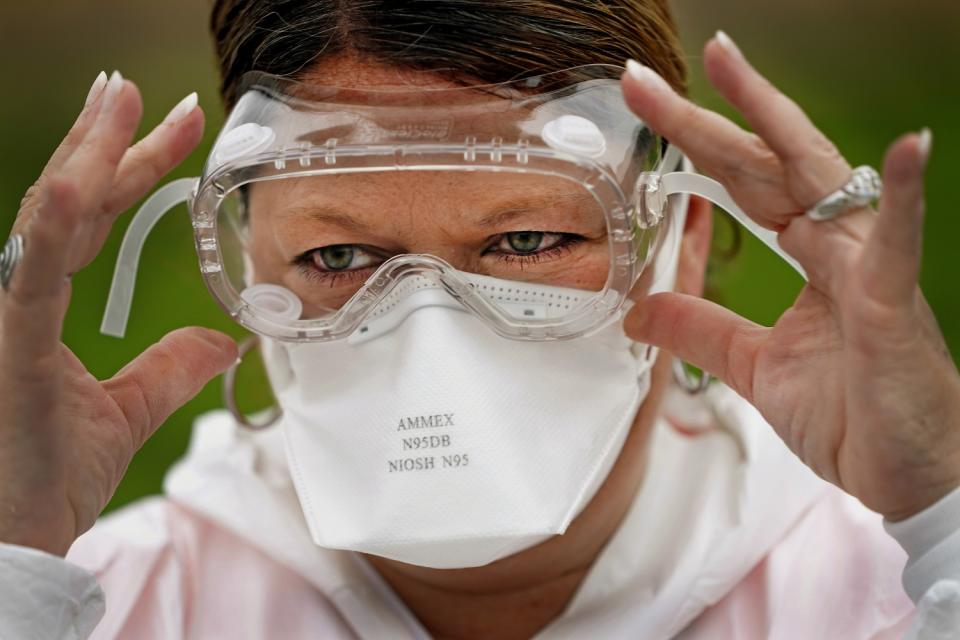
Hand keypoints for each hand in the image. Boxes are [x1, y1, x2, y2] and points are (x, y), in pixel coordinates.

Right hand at [0, 72, 236, 555]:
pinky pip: (33, 281)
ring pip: (52, 221)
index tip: (173, 129)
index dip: (129, 170)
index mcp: (41, 308)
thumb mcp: (128, 411)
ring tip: (122, 101)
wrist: (17, 541)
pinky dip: (56, 231)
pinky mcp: (12, 352)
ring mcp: (8, 321)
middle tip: (143, 91)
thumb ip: (172, 366)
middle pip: (72, 204)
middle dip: (112, 144)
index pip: (90, 221)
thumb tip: (226, 340)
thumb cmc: (47, 478)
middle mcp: (18, 301)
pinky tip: (82, 187)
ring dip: (89, 158)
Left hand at [622, 33, 959, 521]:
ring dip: (771, 120)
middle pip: (763, 164)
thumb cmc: (853, 415)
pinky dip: (902, 195)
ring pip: (817, 178)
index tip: (649, 107)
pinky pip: (897, 244)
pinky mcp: (892, 306)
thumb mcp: (752, 365)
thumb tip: (641, 311)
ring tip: (729, 67)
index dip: (696, 143)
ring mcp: (868, 269)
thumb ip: (700, 329)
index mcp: (810, 257)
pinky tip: (907, 147)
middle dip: (702, 118)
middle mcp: (838, 247)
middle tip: (642, 81)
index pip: (742, 183)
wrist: (905, 475)